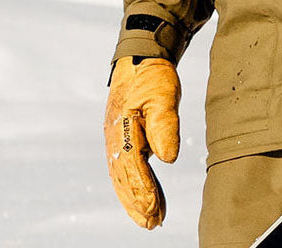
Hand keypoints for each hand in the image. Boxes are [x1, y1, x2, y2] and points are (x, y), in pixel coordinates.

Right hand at [104, 56, 180, 228]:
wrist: (142, 58)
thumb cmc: (153, 75)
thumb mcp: (163, 95)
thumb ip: (164, 125)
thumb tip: (167, 159)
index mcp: (122, 127)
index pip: (132, 165)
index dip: (142, 188)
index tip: (154, 208)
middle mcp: (114, 137)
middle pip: (123, 177)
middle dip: (137, 203)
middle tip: (152, 223)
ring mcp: (116, 139)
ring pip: (123, 177)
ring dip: (135, 200)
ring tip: (151, 220)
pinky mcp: (123, 139)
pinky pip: (127, 168)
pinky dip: (135, 186)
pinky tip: (147, 198)